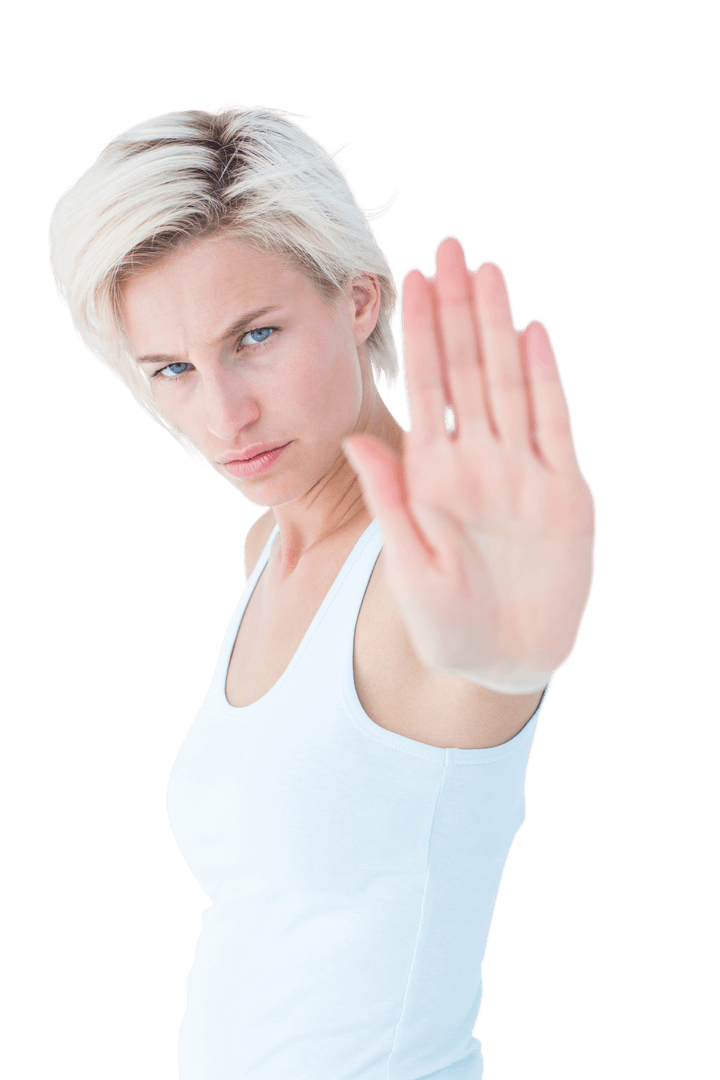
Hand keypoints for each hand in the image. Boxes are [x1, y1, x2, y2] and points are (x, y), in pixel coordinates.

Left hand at [342, 235, 596, 694]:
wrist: (501, 662)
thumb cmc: (445, 622)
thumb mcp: (409, 564)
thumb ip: (391, 501)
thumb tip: (357, 438)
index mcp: (435, 474)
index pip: (427, 388)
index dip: (422, 334)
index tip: (409, 278)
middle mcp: (479, 462)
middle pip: (469, 370)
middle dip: (459, 309)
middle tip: (452, 246)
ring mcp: (523, 474)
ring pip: (511, 385)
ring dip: (500, 328)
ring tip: (489, 272)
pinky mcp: (564, 496)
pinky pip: (554, 427)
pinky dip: (546, 383)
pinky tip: (533, 336)